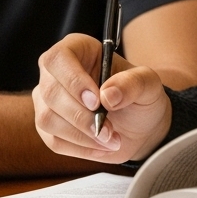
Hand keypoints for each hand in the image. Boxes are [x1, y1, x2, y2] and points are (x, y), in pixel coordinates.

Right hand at [34, 33, 171, 163]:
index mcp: (77, 49)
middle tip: (110, 130)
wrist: (139, 125)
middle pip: (50, 92)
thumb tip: (107, 95)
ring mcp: (47, 99)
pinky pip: (53, 141)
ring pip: (47, 119)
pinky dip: (80, 148)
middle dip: (81, 117)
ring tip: (111, 139)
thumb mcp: (148, 85)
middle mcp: (56, 71)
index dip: (73, 81)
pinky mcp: (47, 126)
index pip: (58, 58)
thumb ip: (133, 84)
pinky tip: (101, 146)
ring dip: (82, 135)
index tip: (96, 102)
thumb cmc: (140, 96)